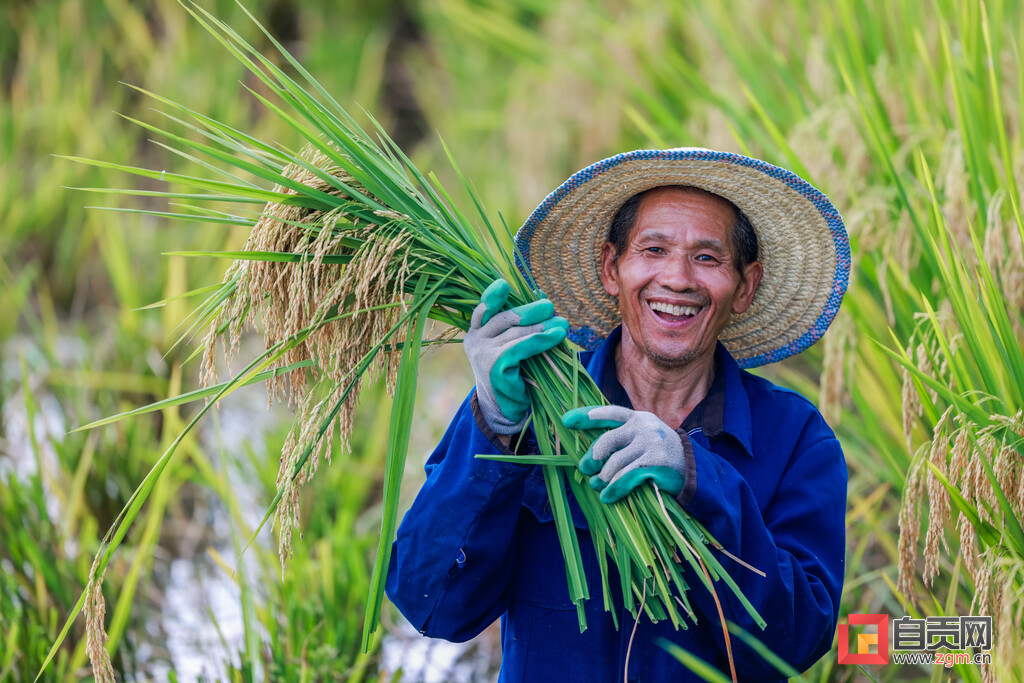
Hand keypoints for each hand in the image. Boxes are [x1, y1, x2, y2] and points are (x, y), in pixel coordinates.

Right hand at [465, 278, 567, 433]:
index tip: (504, 284)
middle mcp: (475, 340)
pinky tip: (556, 336)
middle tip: (549, 306)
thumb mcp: (513, 345)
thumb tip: (540, 296)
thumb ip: (519, 324)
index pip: (483, 309)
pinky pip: (521, 347)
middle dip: (529, 311)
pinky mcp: (494, 366)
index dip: (492, 296)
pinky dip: (542, 340)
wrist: (505, 408)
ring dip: (541, 326)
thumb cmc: (513, 373)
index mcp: (476, 332)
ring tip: (562, 325)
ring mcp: (482, 353)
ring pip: (515, 332)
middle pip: (503, 318)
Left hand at [562, 405, 686, 502]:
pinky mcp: (656, 463)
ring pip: (615, 463)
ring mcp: (651, 444)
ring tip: (597, 486)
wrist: (693, 468)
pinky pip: (627, 477)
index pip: (609, 413)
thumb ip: (621, 438)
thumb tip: (590, 454)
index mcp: (637, 418)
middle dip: (592, 458)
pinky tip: (608, 496)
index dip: (587, 416)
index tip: (566, 420)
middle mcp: (644, 427)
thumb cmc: (659, 454)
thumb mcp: (642, 438)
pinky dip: (614, 489)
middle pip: (607, 442)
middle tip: (585, 469)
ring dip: (602, 478)